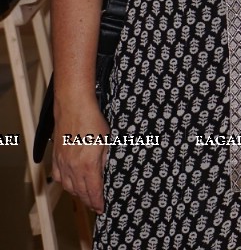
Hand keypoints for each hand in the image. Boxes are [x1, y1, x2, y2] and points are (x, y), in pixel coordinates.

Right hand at [52, 95, 108, 213]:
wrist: (73, 107)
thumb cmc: (93, 121)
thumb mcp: (107, 141)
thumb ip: (106, 159)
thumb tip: (107, 172)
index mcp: (88, 165)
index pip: (93, 191)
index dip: (98, 202)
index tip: (102, 208)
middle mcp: (72, 167)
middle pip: (80, 191)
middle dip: (89, 201)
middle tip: (96, 206)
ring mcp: (62, 162)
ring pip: (68, 186)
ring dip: (77, 194)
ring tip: (85, 198)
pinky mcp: (56, 156)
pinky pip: (59, 176)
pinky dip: (65, 184)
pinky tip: (70, 184)